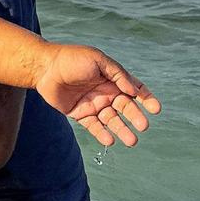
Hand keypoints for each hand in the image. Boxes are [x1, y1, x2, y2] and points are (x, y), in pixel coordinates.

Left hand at [34, 44, 160, 146]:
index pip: (135, 90)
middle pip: (126, 107)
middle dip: (136, 117)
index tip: (155, 108)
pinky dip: (102, 134)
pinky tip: (110, 140)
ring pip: (112, 120)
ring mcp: (94, 104)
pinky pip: (94, 126)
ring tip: (132, 141)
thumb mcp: (98, 60)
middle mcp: (106, 93)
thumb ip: (117, 74)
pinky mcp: (81, 114)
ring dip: (122, 130)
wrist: (45, 67)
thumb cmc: (72, 59)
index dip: (146, 99)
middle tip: (143, 126)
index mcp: (112, 79)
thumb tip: (134, 90)